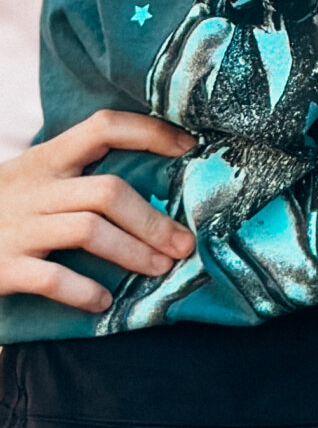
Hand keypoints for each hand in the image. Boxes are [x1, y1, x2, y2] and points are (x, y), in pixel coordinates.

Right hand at [0, 110, 194, 314]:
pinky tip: (104, 300)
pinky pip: (53, 277)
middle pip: (108, 191)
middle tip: (184, 244)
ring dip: (133, 253)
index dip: (149, 131)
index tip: (188, 146)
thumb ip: (73, 175)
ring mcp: (17, 227)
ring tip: (159, 270)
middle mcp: (33, 188)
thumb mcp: (30, 181)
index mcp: (45, 159)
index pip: (103, 126)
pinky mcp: (2, 268)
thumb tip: (148, 185)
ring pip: (89, 231)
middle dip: (153, 220)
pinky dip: (84, 290)